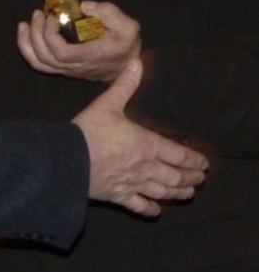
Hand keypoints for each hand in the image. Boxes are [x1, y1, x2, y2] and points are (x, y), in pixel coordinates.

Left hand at [18, 1, 139, 81]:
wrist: (126, 65)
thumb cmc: (126, 45)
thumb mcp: (128, 27)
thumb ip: (110, 13)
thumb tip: (85, 6)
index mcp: (89, 56)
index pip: (61, 53)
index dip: (50, 36)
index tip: (52, 18)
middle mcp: (74, 66)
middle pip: (45, 57)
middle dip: (36, 34)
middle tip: (38, 14)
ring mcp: (66, 69)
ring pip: (38, 63)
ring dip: (26, 43)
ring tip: (25, 24)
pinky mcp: (61, 67)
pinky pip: (39, 64)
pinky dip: (27, 49)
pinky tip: (25, 33)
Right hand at [73, 59, 207, 216]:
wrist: (67, 160)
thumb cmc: (89, 131)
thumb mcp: (107, 104)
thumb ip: (125, 85)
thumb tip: (137, 62)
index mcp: (147, 145)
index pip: (180, 155)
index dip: (195, 160)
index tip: (204, 163)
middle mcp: (146, 168)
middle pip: (177, 177)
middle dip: (191, 178)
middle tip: (200, 179)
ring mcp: (134, 184)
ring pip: (164, 193)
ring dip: (179, 193)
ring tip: (187, 193)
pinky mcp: (119, 196)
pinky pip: (141, 206)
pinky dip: (152, 208)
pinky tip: (156, 209)